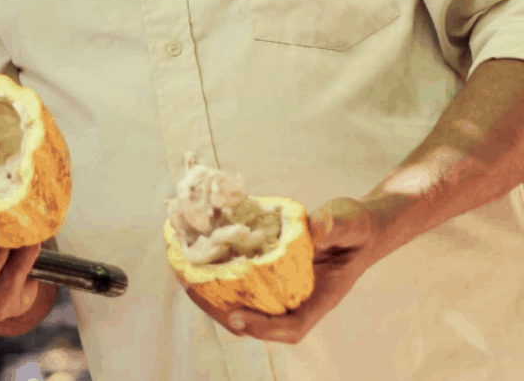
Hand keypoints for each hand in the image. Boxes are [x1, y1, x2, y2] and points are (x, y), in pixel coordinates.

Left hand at [183, 197, 380, 344]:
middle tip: (193, 290)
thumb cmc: (357, 228)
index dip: (263, 327)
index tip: (237, 316)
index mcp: (321, 297)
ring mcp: (285, 288)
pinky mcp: (273, 273)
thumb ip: (335, 224)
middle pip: (261, 323)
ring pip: (249, 305)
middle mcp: (300, 299)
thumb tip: (317, 226)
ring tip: (187, 278)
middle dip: (225, 314)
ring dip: (217, 298)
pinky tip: (201, 262)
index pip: (292, 327)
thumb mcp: (349, 221)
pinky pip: (246, 283)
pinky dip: (223, 277)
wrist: (359, 227)